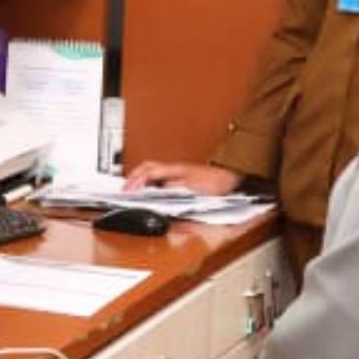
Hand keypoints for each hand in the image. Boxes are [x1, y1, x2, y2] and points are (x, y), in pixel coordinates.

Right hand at [124, 161, 245, 194]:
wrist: (232, 178)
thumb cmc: (217, 182)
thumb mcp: (195, 188)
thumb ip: (175, 188)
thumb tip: (159, 190)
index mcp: (174, 169)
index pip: (148, 172)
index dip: (135, 181)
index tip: (127, 190)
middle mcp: (174, 168)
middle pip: (147, 167)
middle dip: (133, 176)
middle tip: (125, 187)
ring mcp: (177, 171)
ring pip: (152, 171)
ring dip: (141, 178)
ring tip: (135, 188)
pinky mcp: (182, 176)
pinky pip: (160, 176)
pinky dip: (151, 181)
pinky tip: (152, 189)